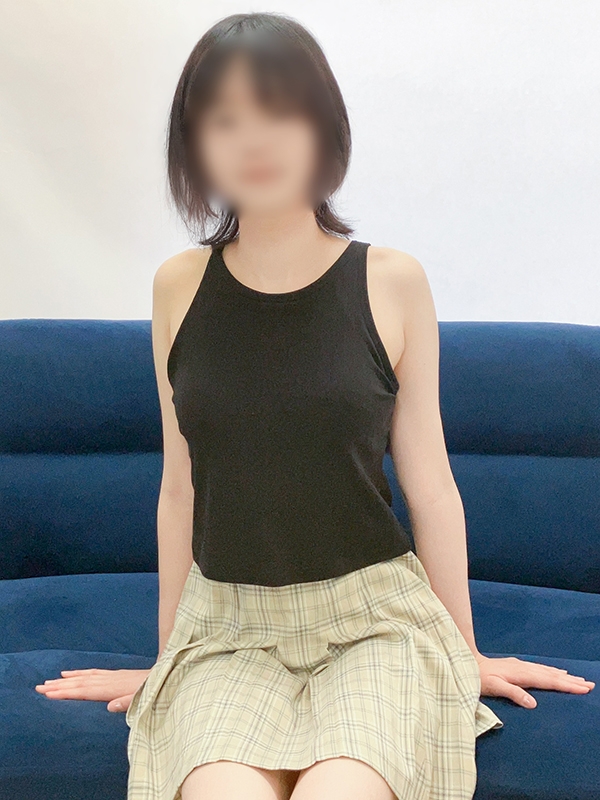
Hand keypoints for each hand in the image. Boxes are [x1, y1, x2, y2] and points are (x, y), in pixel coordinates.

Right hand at [34, 668, 151, 711]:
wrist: (168, 673)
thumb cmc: (155, 690)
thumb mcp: (143, 699)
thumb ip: (128, 703)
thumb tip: (110, 707)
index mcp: (113, 688)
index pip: (84, 691)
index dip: (65, 693)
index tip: (48, 694)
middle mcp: (109, 680)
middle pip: (79, 683)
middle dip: (59, 686)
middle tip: (39, 687)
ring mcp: (112, 676)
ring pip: (84, 677)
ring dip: (66, 680)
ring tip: (49, 681)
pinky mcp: (116, 674)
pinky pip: (93, 673)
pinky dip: (80, 673)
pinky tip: (72, 673)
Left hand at [475, 653, 594, 707]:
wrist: (467, 662)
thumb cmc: (478, 678)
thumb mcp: (494, 687)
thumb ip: (513, 694)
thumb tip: (533, 703)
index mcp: (521, 675)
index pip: (549, 681)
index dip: (567, 685)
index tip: (583, 689)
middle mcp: (524, 668)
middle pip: (552, 675)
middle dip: (571, 681)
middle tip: (590, 685)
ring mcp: (520, 665)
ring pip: (547, 671)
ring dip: (564, 676)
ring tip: (579, 680)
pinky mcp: (516, 665)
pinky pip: (540, 668)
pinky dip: (552, 671)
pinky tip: (557, 672)